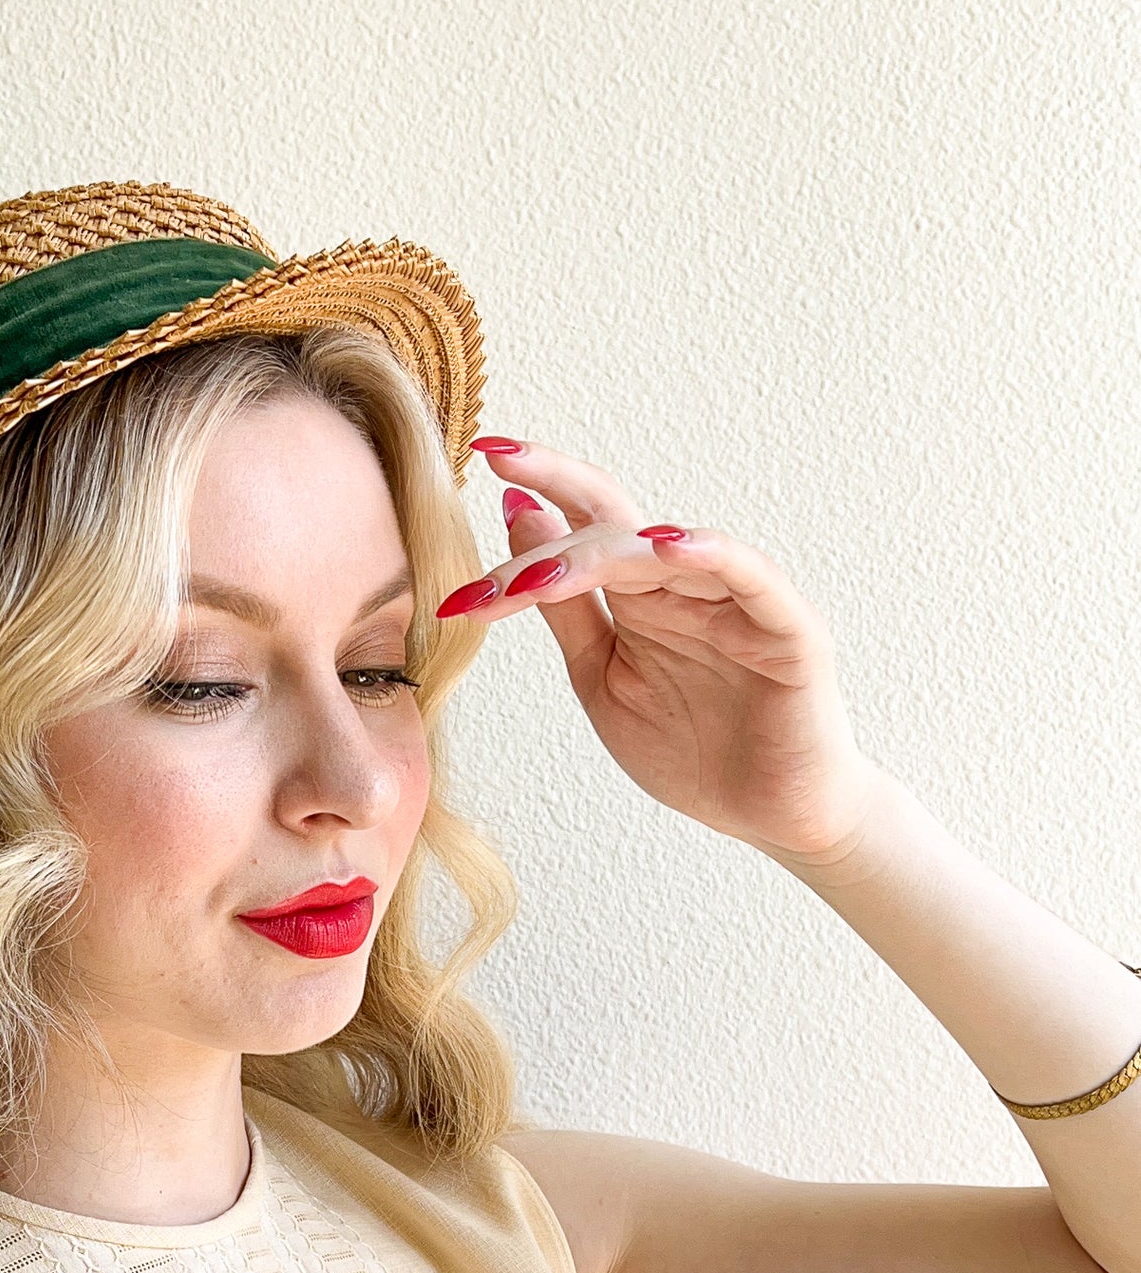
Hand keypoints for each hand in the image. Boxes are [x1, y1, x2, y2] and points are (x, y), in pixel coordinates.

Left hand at [436, 437, 880, 865]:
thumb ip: (564, 605)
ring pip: (664, 551)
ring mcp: (736, 601)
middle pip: (614, 525)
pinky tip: (665, 548)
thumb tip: (520, 516)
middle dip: (552, 515)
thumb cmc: (688, 748)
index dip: (542, 482)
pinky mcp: (787, 630)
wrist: (766, 816)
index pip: (586, 521)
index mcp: (638, 595)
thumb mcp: (600, 675)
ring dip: (600, 554)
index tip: (484, 456)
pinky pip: (748, 579)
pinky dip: (710, 555)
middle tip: (494, 502)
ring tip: (544, 570)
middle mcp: (685, 584)